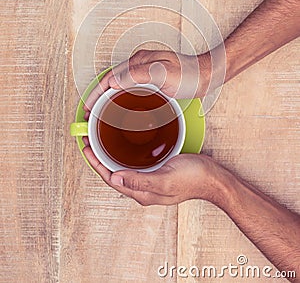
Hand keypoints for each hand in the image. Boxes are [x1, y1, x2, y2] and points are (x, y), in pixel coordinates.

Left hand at [82, 137, 223, 205]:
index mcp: (142, 192)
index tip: (86, 147)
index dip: (96, 164)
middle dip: (99, 158)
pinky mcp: (157, 171)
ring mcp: (150, 180)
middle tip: (89, 140)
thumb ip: (140, 180)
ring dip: (110, 155)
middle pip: (113, 173)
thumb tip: (115, 178)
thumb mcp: (165, 179)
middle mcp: (143, 188)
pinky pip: (134, 163)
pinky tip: (125, 144)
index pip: (110, 179)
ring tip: (101, 140)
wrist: (214, 178)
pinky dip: (124, 153)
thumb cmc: (193, 178)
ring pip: (122, 168)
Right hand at [83, 49, 211, 117]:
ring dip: (106, 100)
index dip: (95, 94)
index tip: (87, 109)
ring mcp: (143, 72)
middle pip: (110, 82)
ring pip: (118, 87)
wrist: (207, 75)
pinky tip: (119, 109)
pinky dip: (119, 100)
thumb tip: (112, 81)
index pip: (108, 78)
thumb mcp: (163, 74)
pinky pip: (128, 90)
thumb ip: (137, 75)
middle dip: (97, 98)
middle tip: (88, 116)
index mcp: (138, 62)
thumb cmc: (190, 74)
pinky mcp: (150, 80)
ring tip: (99, 115)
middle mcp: (138, 65)